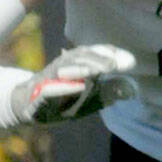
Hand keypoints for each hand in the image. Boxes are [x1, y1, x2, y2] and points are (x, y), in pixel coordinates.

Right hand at [9, 44, 137, 124]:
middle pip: (80, 55)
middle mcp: (63, 67)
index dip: (110, 53)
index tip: (129, 60)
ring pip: (65, 68)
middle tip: (116, 63)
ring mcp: (49, 79)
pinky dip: (63, 87)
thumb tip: (133, 89)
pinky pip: (49, 89)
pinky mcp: (38, 95)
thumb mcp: (90, 97)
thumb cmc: (64, 99)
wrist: (28, 108)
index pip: (94, 53)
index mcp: (76, 64)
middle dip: (99, 58)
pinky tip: (78, 86)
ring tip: (100, 70)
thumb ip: (110, 92)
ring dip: (83, 67)